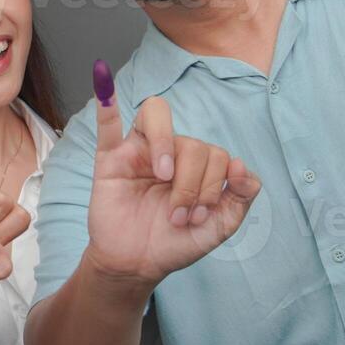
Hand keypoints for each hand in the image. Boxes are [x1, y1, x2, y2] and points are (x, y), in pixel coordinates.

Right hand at [85, 59, 261, 287]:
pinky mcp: (110, 160)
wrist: (137, 264)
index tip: (200, 217)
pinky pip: (107, 124)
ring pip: (158, 118)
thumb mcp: (220, 226)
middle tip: (180, 215)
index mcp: (196, 165)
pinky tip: (103, 80)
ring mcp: (138, 153)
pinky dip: (105, 100)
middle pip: (192, 142)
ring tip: (163, 177)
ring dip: (167, 145)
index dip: (214, 184)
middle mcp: (169, 153)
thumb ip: (241, 197)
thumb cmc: (174, 243)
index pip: (216, 153)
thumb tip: (241, 165)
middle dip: (193, 183)